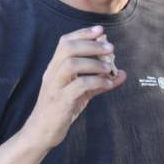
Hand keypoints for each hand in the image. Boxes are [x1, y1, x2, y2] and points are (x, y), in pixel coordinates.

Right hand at [22, 25, 125, 149]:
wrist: (41, 132)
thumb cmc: (61, 109)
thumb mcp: (82, 93)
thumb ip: (100, 82)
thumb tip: (122, 73)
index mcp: (55, 68)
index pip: (65, 42)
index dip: (83, 33)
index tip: (101, 30)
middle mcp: (52, 73)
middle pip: (68, 48)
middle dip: (91, 44)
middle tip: (110, 48)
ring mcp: (55, 87)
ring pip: (71, 64)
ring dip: (94, 63)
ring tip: (109, 68)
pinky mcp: (60, 102)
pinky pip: (79, 86)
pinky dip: (96, 82)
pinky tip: (107, 84)